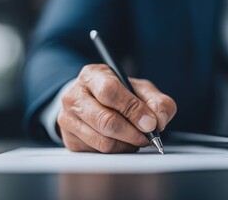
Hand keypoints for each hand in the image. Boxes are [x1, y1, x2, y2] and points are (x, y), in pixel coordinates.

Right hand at [57, 64, 176, 152]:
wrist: (95, 102)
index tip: (150, 123)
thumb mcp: (142, 90)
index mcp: (92, 75)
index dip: (132, 109)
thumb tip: (158, 122)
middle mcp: (74, 95)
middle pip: (105, 121)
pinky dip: (118, 151)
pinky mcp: (70, 140)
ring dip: (127, 144)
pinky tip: (123, 142)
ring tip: (137, 138)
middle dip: (133, 133)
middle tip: (148, 136)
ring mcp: (68, 119)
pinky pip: (99, 153)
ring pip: (103, 141)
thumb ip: (157, 101)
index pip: (110, 91)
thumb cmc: (120, 94)